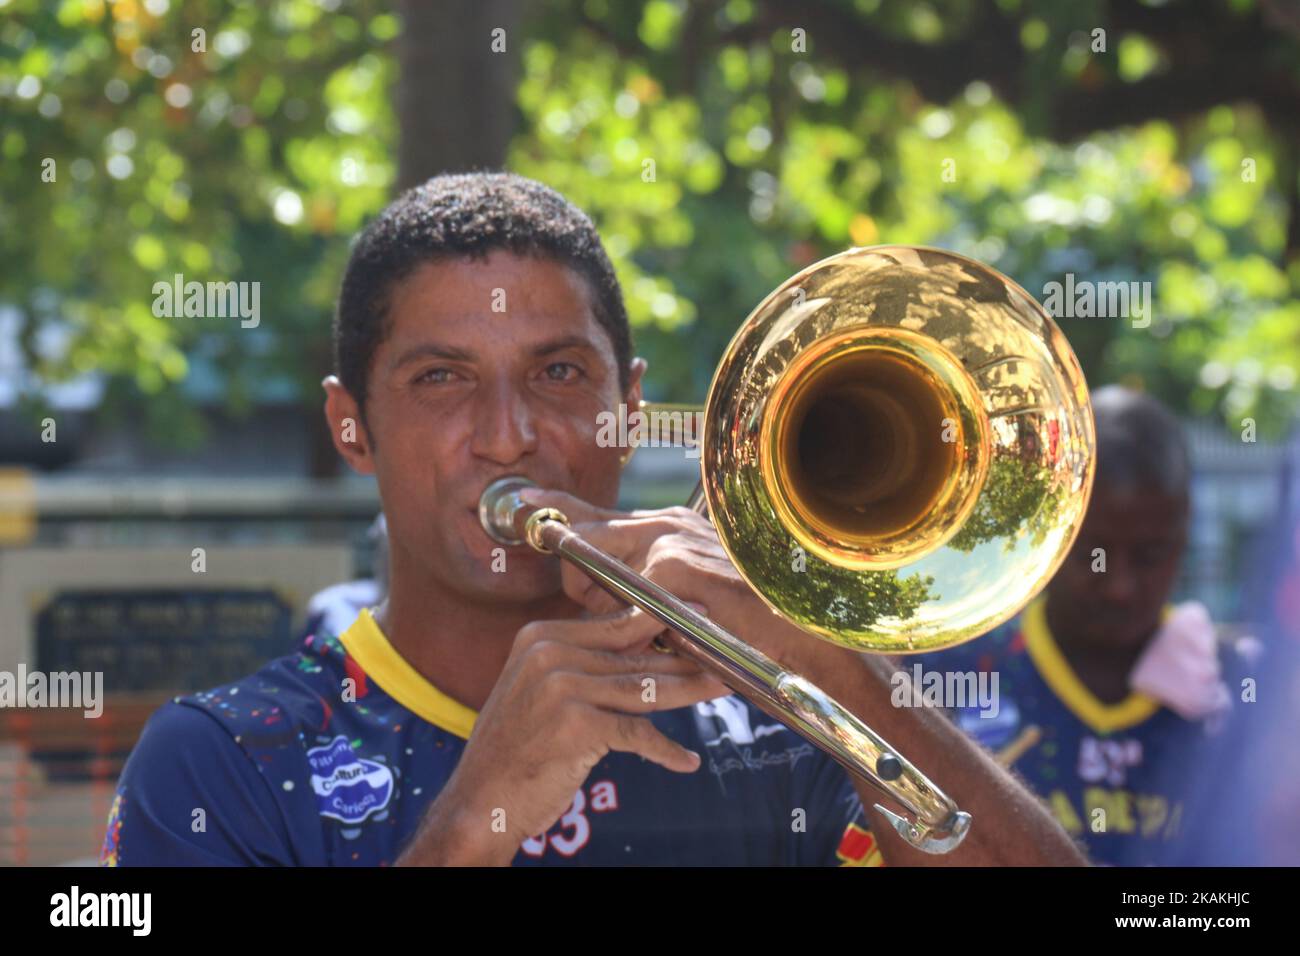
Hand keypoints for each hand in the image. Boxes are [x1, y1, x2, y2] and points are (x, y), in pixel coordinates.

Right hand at [420, 606, 727, 864]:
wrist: (480, 800)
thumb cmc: (517, 747)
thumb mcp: (542, 689)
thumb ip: (585, 664)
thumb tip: (647, 640)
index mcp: (541, 636)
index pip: (616, 623)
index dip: (663, 623)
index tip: (700, 619)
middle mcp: (549, 654)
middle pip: (635, 656)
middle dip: (684, 660)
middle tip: (724, 658)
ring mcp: (561, 688)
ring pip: (644, 689)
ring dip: (689, 692)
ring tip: (720, 688)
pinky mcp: (577, 726)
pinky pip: (637, 734)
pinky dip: (665, 751)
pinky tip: (686, 760)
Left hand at [517, 488, 860, 679]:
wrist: (802, 646)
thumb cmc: (745, 633)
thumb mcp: (685, 607)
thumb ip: (641, 594)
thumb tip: (598, 598)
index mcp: (670, 528)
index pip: (597, 517)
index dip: (558, 513)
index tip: (522, 504)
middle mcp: (668, 525)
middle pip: (586, 543)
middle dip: (583, 583)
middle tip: (630, 616)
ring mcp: (672, 542)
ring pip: (601, 574)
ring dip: (614, 610)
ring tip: (664, 629)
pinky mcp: (676, 567)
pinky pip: (628, 600)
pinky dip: (637, 624)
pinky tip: (670, 636)